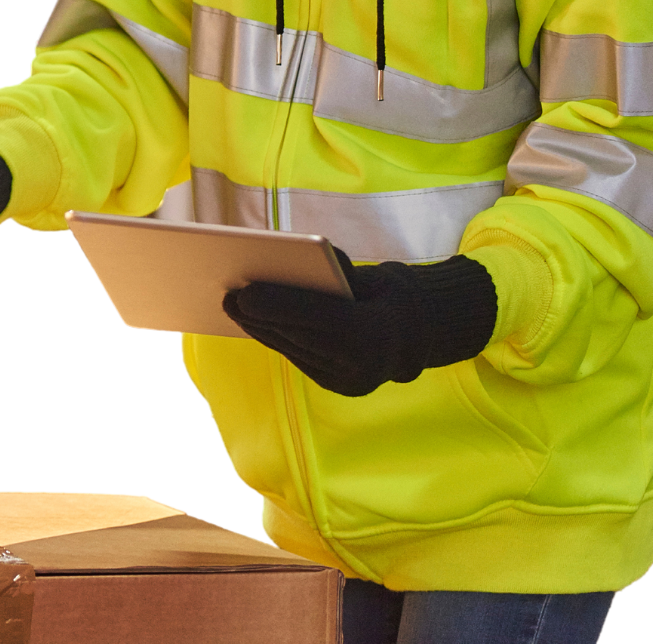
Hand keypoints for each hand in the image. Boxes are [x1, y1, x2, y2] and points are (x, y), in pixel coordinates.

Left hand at [223, 246, 498, 396]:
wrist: (422, 335)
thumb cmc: (394, 294)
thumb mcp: (374, 276)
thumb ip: (340, 273)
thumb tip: (294, 265)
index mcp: (380, 333)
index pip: (322, 318)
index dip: (281, 306)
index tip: (245, 294)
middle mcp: (366, 365)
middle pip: (301, 337)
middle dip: (261, 318)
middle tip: (229, 297)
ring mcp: (352, 382)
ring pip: (295, 350)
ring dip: (262, 330)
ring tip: (234, 308)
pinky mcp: (338, 386)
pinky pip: (299, 358)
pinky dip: (276, 338)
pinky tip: (255, 322)